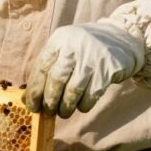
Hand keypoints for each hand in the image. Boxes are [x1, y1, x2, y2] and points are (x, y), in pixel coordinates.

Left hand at [23, 21, 145, 117]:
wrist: (122, 38)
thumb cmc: (86, 49)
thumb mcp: (66, 48)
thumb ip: (49, 68)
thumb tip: (28, 97)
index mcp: (60, 39)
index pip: (41, 67)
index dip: (34, 89)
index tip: (31, 105)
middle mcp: (74, 46)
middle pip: (56, 79)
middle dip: (49, 100)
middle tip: (47, 111)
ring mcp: (92, 58)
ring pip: (73, 90)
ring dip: (65, 106)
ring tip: (63, 112)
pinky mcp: (108, 70)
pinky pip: (91, 95)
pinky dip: (83, 105)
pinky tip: (81, 106)